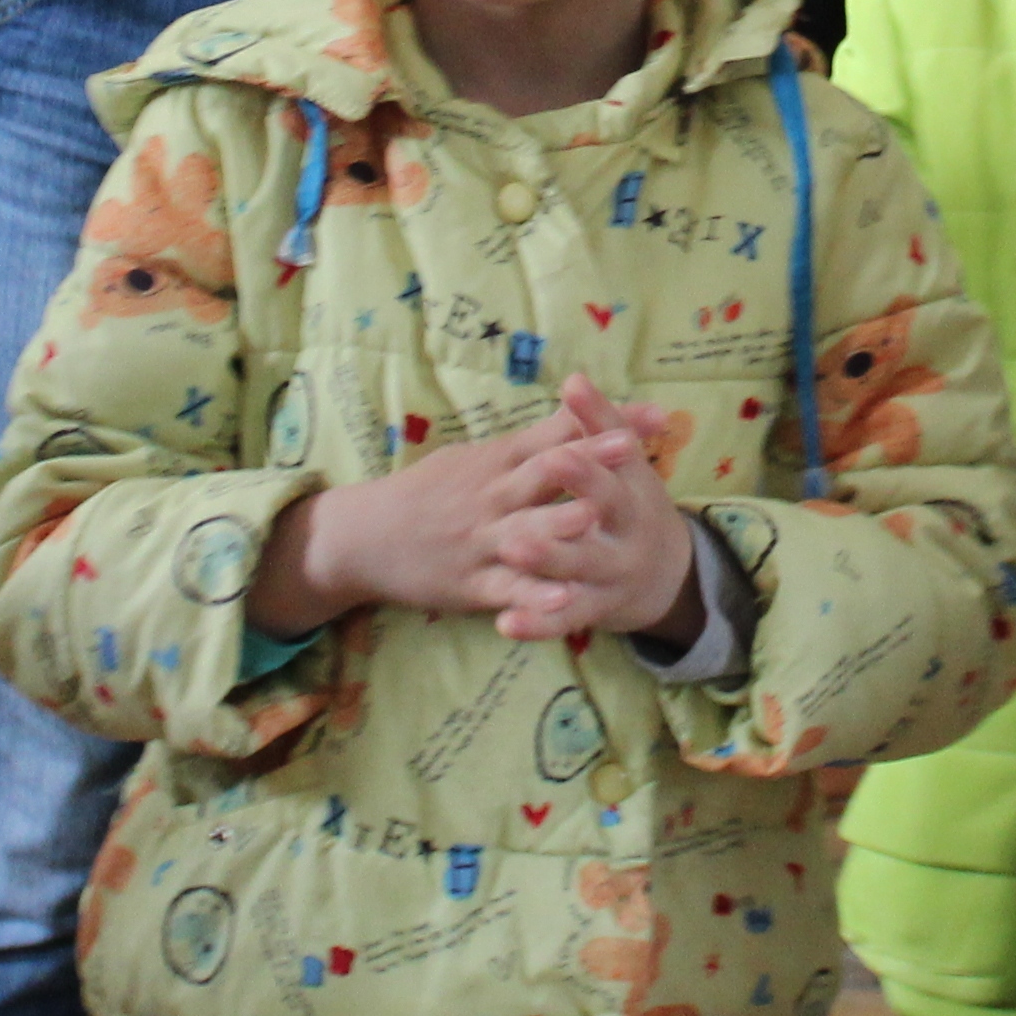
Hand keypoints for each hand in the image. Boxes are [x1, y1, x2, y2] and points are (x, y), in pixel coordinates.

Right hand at [252, 376, 700, 647]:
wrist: (362, 536)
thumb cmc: (426, 495)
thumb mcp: (473, 459)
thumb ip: (526, 445)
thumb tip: (578, 416)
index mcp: (496, 461)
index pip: (556, 433)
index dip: (601, 422)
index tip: (654, 414)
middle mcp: (491, 496)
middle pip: (543, 472)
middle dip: (586, 459)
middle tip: (629, 447)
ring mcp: (480, 540)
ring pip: (525, 529)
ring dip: (559, 523)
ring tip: (593, 517)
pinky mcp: (470, 583)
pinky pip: (506, 591)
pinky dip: (534, 598)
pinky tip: (562, 601)